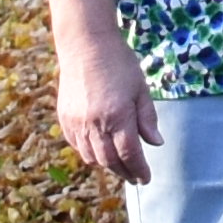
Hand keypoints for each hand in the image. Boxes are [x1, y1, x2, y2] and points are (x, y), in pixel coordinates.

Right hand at [45, 0, 158, 187]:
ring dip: (107, 165)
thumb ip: (147, 118)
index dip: (139, 169)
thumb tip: (156, 143)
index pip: (130, 154)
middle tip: (134, 177)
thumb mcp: (140, 88)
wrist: (85, 45)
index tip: (146, 177)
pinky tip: (99, 151)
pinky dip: (89, 153)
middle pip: (110, 161)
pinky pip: (77, 145)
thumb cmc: (119, 63)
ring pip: (92, 157)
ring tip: (119, 166)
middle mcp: (95, 124)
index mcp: (118, 116)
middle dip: (124, 172)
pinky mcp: (65, 119)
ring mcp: (77, 123)